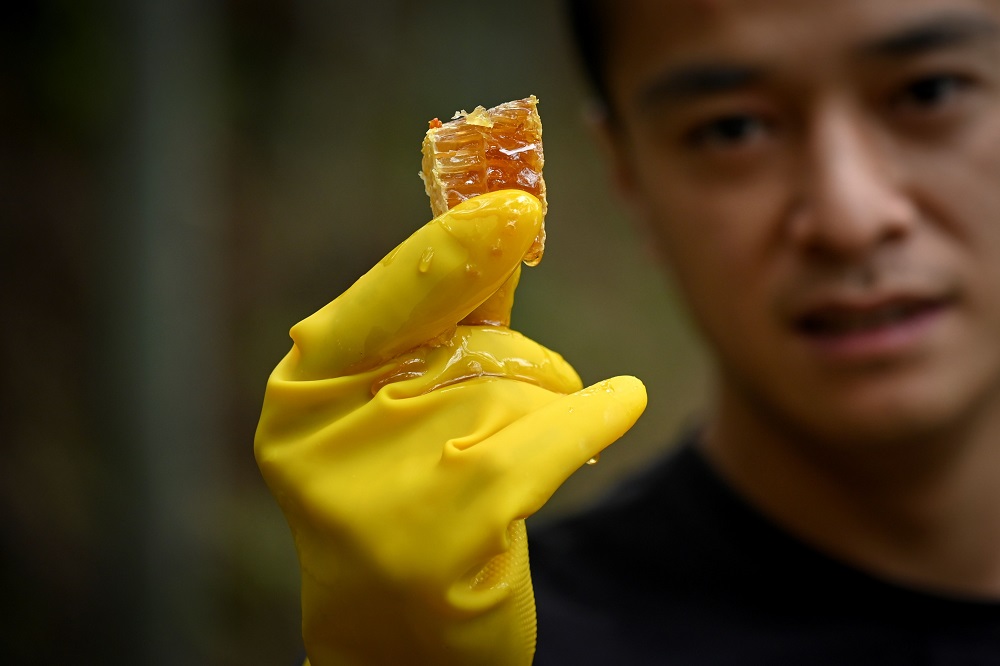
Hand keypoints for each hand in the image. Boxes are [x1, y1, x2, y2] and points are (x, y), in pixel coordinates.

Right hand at [255, 190, 646, 665]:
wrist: (399, 640)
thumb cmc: (415, 501)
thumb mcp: (416, 406)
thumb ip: (449, 321)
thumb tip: (502, 221)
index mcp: (303, 391)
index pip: (389, 297)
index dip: (454, 247)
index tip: (516, 204)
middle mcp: (318, 437)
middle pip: (469, 347)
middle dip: (523, 365)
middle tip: (535, 397)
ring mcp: (368, 494)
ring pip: (512, 396)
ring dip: (544, 416)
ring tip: (511, 467)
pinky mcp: (433, 538)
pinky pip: (545, 441)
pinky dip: (592, 418)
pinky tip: (620, 403)